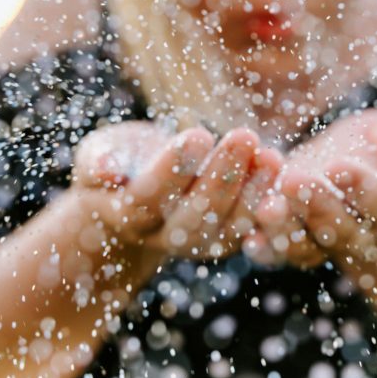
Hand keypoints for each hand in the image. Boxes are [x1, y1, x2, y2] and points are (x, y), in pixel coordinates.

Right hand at [73, 121, 282, 258]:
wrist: (137, 190)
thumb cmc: (117, 161)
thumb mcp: (99, 153)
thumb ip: (98, 161)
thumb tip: (104, 170)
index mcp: (128, 215)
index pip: (151, 196)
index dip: (175, 168)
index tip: (199, 134)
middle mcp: (164, 237)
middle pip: (195, 215)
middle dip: (223, 176)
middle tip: (244, 136)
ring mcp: (198, 242)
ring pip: (228, 227)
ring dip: (252, 192)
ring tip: (270, 155)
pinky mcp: (225, 237)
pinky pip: (249, 227)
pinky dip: (266, 202)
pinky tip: (278, 167)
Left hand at [243, 108, 376, 267]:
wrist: (356, 173)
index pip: (376, 197)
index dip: (359, 184)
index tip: (338, 166)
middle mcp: (355, 227)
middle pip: (337, 225)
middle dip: (316, 203)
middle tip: (294, 180)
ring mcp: (320, 238)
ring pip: (304, 244)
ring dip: (285, 229)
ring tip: (267, 208)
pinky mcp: (291, 240)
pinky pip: (278, 254)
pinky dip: (264, 250)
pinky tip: (250, 240)